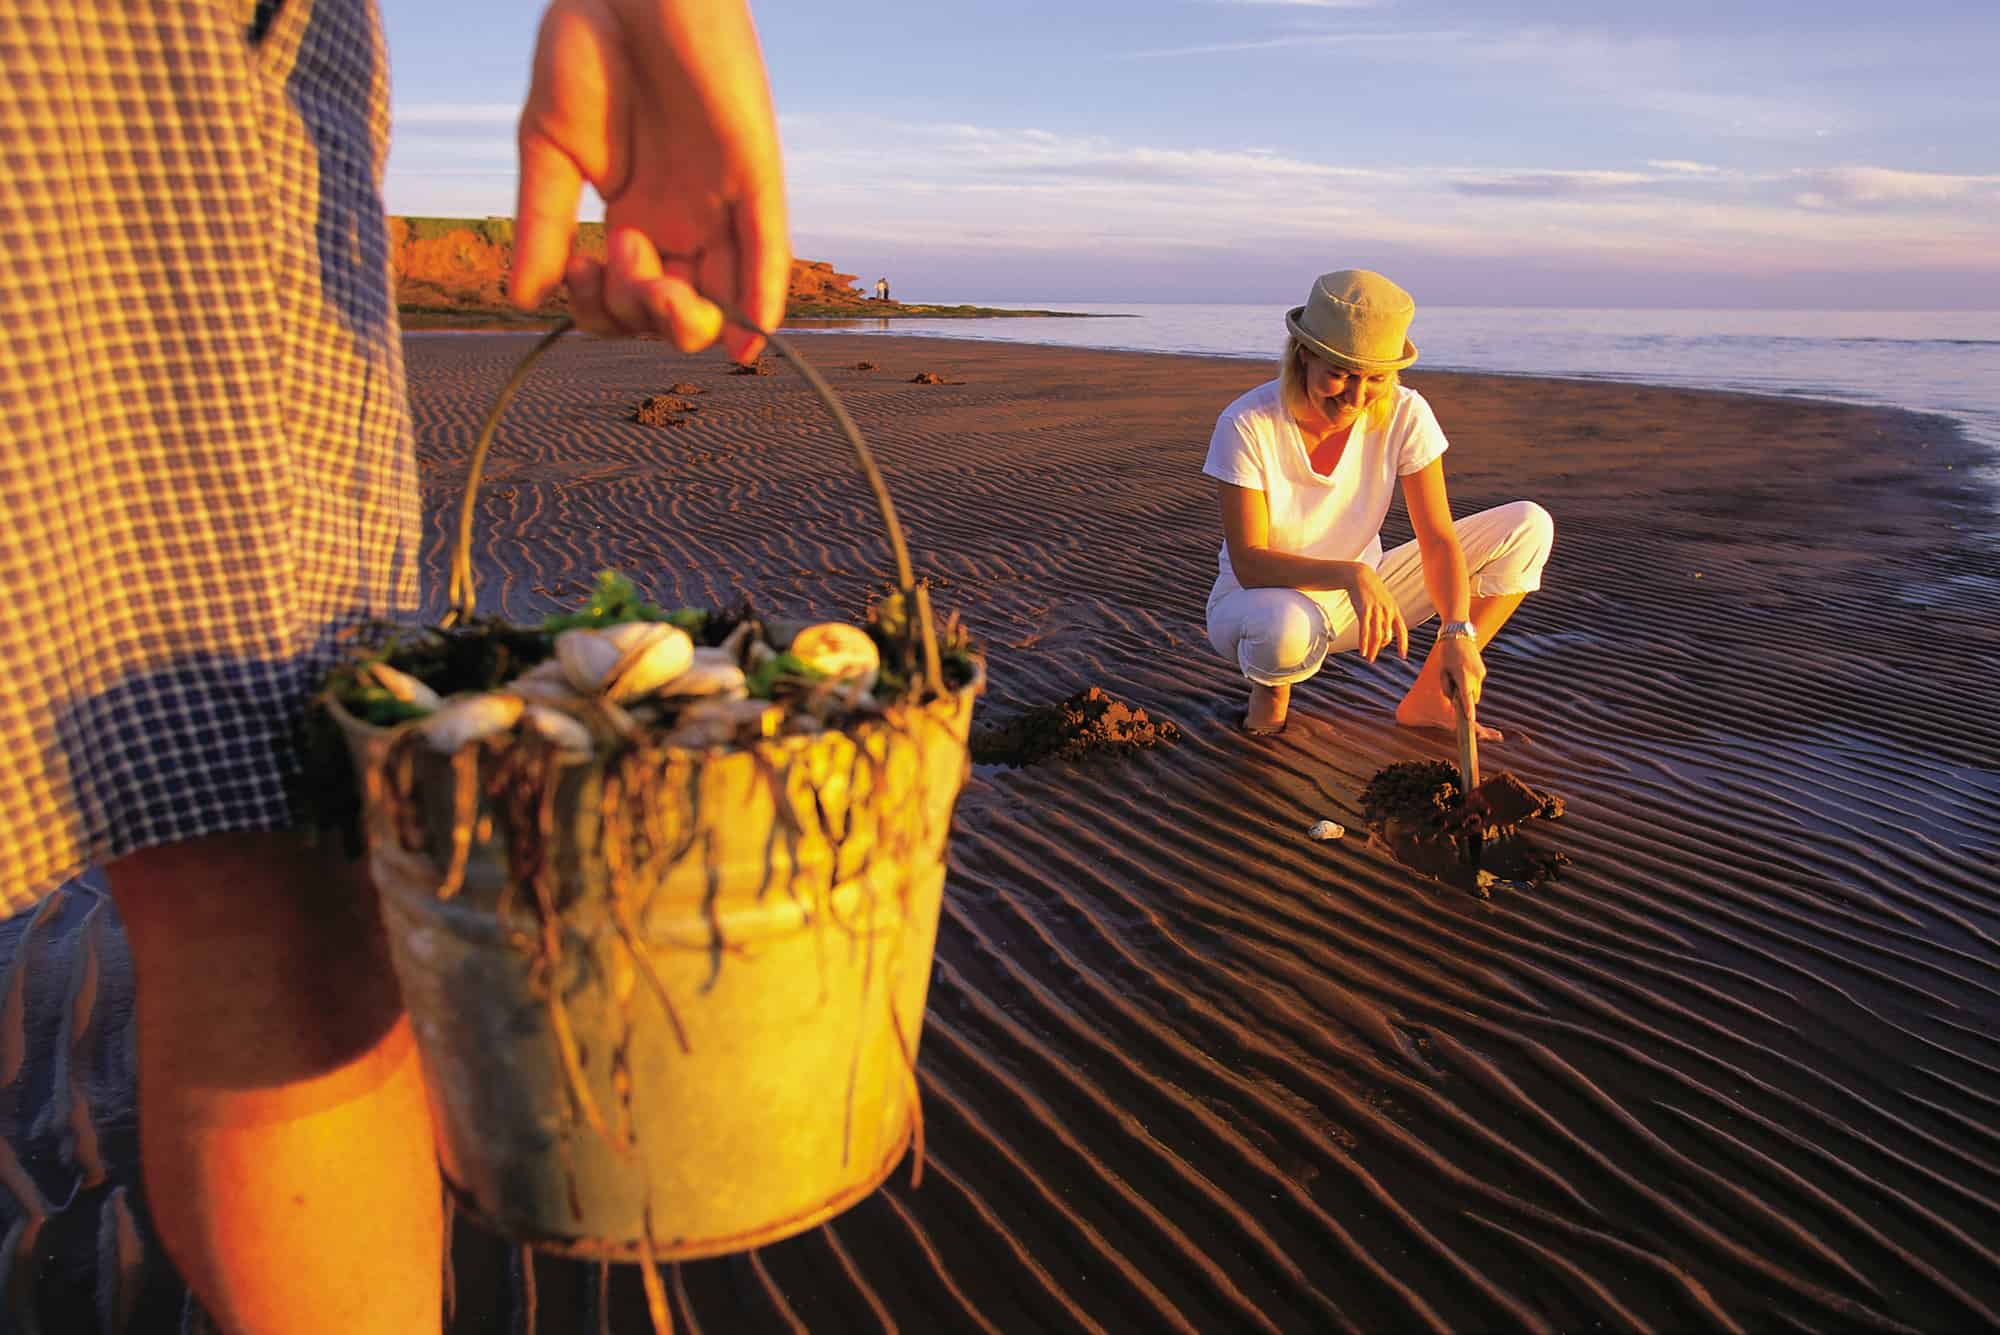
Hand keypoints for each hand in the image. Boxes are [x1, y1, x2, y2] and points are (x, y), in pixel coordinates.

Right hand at [511, 0, 789, 361]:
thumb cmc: (585, 47)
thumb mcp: (547, 147)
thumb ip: (543, 222)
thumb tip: (522, 297)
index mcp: (638, 214)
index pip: (629, 301)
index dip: (602, 311)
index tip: (575, 271)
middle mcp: (684, 218)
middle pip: (676, 312)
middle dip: (641, 316)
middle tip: (610, 266)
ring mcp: (721, 200)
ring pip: (722, 295)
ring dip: (689, 321)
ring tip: (662, 298)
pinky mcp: (755, 174)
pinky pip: (767, 253)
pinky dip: (759, 302)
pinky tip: (745, 342)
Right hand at [1345, 563, 1407, 662]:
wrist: (1360, 576)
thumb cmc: (1371, 591)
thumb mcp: (1384, 602)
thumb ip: (1386, 616)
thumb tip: (1384, 632)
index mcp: (1394, 611)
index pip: (1402, 631)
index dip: (1403, 644)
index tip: (1403, 656)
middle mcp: (1387, 612)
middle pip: (1387, 636)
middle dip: (1380, 648)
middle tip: (1373, 658)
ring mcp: (1376, 611)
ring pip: (1377, 636)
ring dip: (1373, 649)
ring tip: (1368, 658)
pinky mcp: (1364, 610)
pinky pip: (1365, 630)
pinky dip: (1364, 642)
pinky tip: (1362, 650)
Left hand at [1438, 634, 1485, 713]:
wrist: (1459, 635)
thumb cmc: (1447, 654)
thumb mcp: (1442, 671)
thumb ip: (1447, 688)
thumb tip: (1453, 700)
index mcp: (1463, 676)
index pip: (1467, 698)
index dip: (1469, 710)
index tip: (1470, 720)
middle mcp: (1475, 676)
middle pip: (1472, 697)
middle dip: (1465, 698)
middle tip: (1454, 687)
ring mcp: (1481, 674)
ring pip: (1475, 691)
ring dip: (1468, 690)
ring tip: (1457, 676)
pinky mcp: (1483, 671)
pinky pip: (1477, 684)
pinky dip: (1471, 683)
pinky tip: (1463, 671)